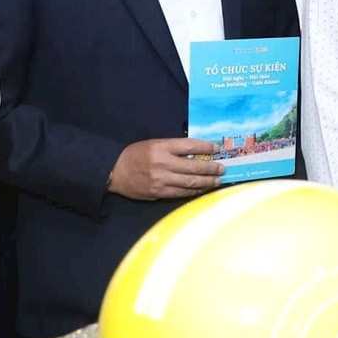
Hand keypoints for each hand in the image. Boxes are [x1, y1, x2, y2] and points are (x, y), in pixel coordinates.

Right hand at [107, 138, 222, 200]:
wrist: (115, 172)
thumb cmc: (136, 155)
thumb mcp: (153, 144)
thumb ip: (173, 147)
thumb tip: (197, 151)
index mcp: (161, 147)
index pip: (190, 146)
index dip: (206, 146)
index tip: (217, 147)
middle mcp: (163, 163)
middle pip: (194, 166)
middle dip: (211, 168)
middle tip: (222, 168)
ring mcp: (161, 180)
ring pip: (190, 182)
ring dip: (207, 182)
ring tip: (218, 180)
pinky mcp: (159, 193)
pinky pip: (182, 193)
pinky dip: (195, 191)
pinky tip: (203, 189)